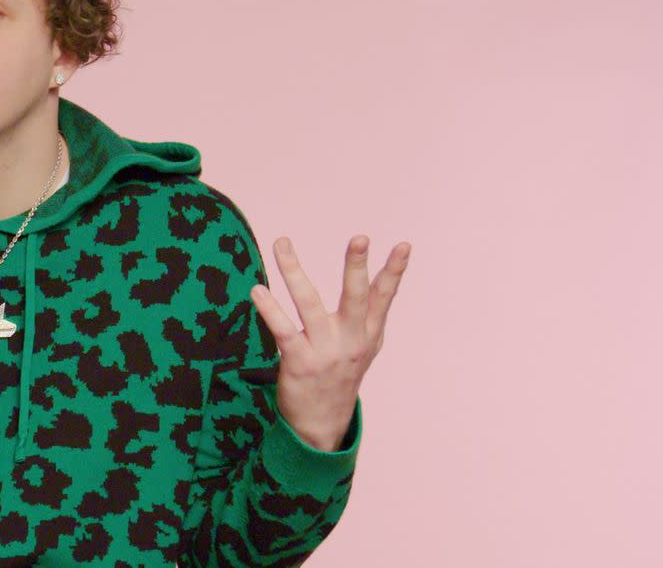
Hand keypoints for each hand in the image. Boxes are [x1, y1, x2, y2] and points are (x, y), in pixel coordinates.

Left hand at [250, 235, 411, 450]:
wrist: (323, 424)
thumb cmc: (341, 375)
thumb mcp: (364, 347)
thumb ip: (370, 314)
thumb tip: (385, 278)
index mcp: (369, 334)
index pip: (384, 297)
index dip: (395, 271)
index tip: (404, 245)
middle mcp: (351, 340)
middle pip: (356, 298)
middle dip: (356, 267)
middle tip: (359, 238)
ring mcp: (325, 351)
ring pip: (310, 305)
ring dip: (293, 272)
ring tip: (282, 244)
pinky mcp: (300, 363)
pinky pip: (283, 331)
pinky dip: (270, 310)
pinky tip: (258, 291)